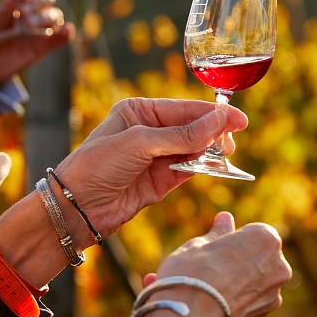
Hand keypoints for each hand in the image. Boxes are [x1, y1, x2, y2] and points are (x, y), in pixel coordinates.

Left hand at [0, 0, 73, 86]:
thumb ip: (4, 9)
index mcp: (16, 2)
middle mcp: (31, 12)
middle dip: (39, 3)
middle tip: (24, 14)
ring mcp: (40, 28)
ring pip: (55, 16)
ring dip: (46, 17)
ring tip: (30, 26)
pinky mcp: (45, 46)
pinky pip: (60, 38)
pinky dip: (65, 33)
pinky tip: (67, 30)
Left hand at [55, 98, 248, 239]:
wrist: (76, 207)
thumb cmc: (97, 166)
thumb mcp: (140, 143)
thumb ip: (182, 134)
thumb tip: (219, 121)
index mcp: (139, 112)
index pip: (184, 109)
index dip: (213, 113)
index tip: (239, 119)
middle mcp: (150, 132)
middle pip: (193, 128)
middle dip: (213, 133)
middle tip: (230, 142)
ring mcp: (156, 157)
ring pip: (194, 149)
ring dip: (210, 152)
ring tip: (224, 155)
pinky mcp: (161, 181)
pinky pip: (189, 170)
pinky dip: (203, 169)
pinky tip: (214, 167)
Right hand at [141, 212, 290, 316]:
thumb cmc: (189, 275)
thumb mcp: (198, 245)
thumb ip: (217, 234)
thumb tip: (225, 219)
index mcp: (266, 239)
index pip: (253, 233)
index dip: (232, 241)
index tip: (214, 250)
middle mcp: (278, 267)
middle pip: (256, 260)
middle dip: (237, 264)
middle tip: (208, 270)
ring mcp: (272, 296)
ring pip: (252, 286)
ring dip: (235, 286)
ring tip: (205, 293)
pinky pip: (245, 307)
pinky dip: (232, 306)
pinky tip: (209, 310)